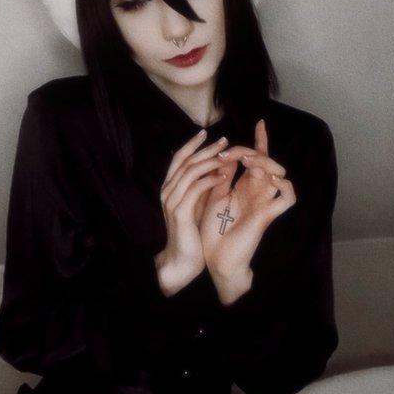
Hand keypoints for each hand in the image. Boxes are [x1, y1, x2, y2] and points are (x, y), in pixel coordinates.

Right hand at [154, 130, 228, 295]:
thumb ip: (202, 186)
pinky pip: (196, 188)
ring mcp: (172, 201)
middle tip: (224, 140)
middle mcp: (167, 191)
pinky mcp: (180, 211)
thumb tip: (218, 166)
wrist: (182, 260)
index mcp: (169, 188)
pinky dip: (210, 179)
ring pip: (190, 171)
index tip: (206, 132)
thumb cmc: (191, 233)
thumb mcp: (197, 204)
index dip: (191, 144)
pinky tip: (224, 176)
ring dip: (210, 161)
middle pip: (185, 161)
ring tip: (227, 156)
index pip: (178, 159)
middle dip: (205, 148)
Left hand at [199, 120, 295, 302]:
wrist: (214, 258)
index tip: (260, 122)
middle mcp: (258, 192)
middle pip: (266, 162)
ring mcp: (265, 202)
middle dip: (252, 151)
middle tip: (232, 153)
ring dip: (265, 163)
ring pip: (279, 174)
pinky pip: (288, 197)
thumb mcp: (214, 195)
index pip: (256, 158)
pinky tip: (270, 177)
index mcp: (245, 187)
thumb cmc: (213, 231)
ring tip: (246, 161)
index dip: (260, 140)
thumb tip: (227, 154)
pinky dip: (284, 185)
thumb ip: (222, 175)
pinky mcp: (268, 215)